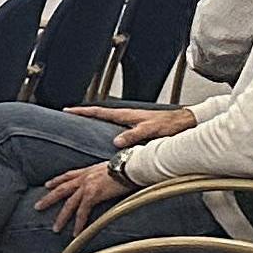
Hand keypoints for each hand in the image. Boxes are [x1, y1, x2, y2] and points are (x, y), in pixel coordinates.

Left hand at [34, 162, 132, 233]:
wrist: (132, 166)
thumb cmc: (127, 166)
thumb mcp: (110, 166)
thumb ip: (104, 173)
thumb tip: (108, 177)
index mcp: (88, 170)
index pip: (68, 175)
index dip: (57, 180)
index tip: (47, 185)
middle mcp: (84, 177)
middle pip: (61, 189)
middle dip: (48, 199)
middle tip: (37, 207)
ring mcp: (87, 186)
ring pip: (69, 204)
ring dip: (61, 217)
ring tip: (55, 228)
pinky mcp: (93, 194)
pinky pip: (83, 212)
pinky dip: (79, 223)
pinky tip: (75, 233)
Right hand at [73, 104, 197, 148]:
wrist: (184, 123)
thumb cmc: (170, 125)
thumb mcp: (150, 130)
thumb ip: (133, 135)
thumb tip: (116, 141)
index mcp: (126, 115)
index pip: (99, 111)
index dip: (82, 111)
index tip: (68, 110)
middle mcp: (126, 116)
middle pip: (99, 114)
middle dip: (84, 114)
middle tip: (70, 116)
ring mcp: (131, 121)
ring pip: (106, 119)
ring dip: (93, 120)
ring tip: (81, 124)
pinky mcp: (136, 126)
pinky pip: (114, 126)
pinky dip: (105, 127)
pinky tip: (105, 134)